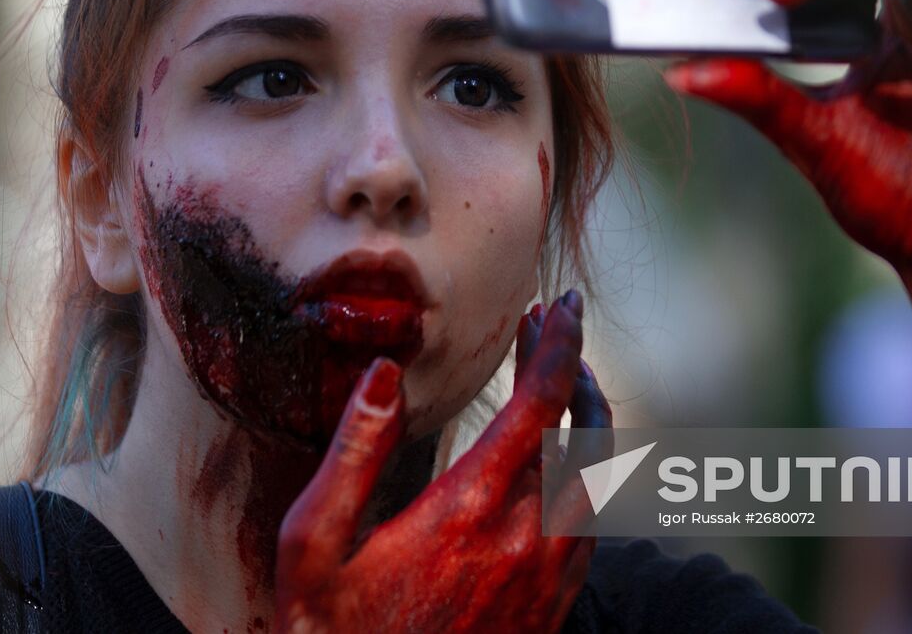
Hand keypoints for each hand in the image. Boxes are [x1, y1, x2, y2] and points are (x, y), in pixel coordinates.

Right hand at [276, 291, 611, 632]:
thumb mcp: (312, 547)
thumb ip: (354, 452)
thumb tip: (386, 372)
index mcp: (468, 510)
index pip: (537, 402)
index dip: (555, 345)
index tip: (559, 306)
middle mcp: (525, 537)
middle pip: (581, 429)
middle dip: (572, 366)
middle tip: (555, 326)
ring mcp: (548, 576)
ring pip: (599, 473)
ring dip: (589, 416)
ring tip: (565, 380)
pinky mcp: (554, 606)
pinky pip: (594, 520)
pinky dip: (590, 469)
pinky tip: (563, 460)